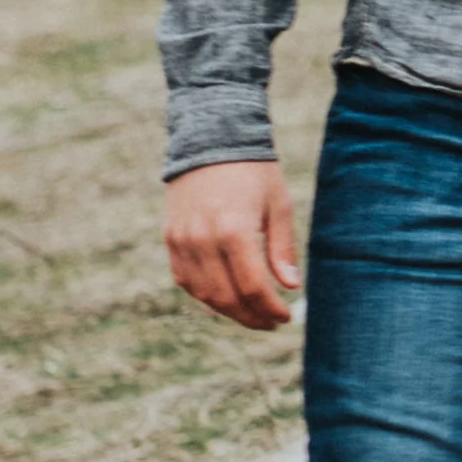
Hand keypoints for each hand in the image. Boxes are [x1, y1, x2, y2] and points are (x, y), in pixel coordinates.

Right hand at [165, 160, 301, 330]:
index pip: (252, 286)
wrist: (211, 139)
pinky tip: (225, 296)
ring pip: (203, 293)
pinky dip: (205, 294)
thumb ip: (281, 249)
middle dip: (250, 316)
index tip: (285, 317)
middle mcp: (203, 239)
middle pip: (226, 297)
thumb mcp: (277, 205)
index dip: (270, 308)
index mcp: (234, 230)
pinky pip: (185, 279)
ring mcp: (182, 240)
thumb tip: (290, 286)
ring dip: (228, 310)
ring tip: (251, 312)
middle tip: (270, 322)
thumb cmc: (253, 171)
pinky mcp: (170, 238)